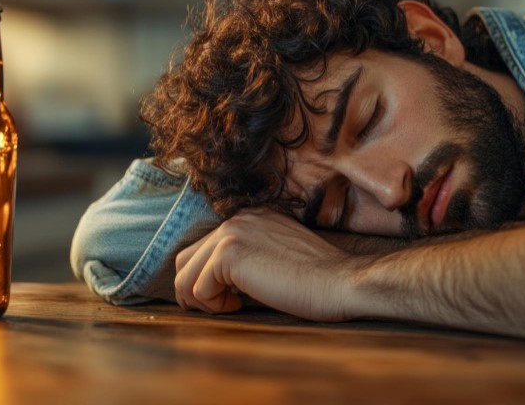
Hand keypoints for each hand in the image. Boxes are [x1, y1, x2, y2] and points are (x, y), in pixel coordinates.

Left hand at [174, 208, 359, 321]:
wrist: (339, 281)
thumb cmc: (315, 280)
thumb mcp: (274, 258)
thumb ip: (246, 260)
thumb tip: (211, 283)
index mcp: (248, 217)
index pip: (203, 248)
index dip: (206, 279)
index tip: (229, 297)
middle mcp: (236, 219)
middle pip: (185, 259)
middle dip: (194, 289)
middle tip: (220, 306)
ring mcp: (231, 233)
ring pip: (185, 275)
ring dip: (202, 300)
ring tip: (231, 307)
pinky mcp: (230, 254)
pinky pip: (197, 288)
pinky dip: (213, 305)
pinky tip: (238, 306)